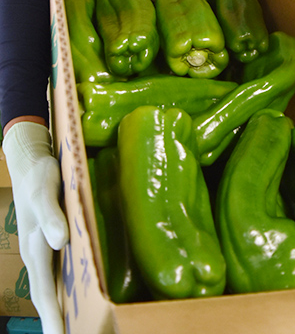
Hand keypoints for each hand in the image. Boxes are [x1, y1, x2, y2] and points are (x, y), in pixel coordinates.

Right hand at [3, 121, 68, 333]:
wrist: (29, 162)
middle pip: (48, 297)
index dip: (54, 318)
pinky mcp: (49, 243)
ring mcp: (41, 251)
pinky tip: (75, 296)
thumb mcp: (46, 192)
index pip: (44, 293)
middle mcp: (37, 256)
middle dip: (59, 321)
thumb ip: (51, 216)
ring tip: (79, 327)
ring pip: (52, 287)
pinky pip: (57, 273)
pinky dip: (64, 290)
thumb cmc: (39, 176)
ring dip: (62, 309)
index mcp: (35, 249)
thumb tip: (59, 241)